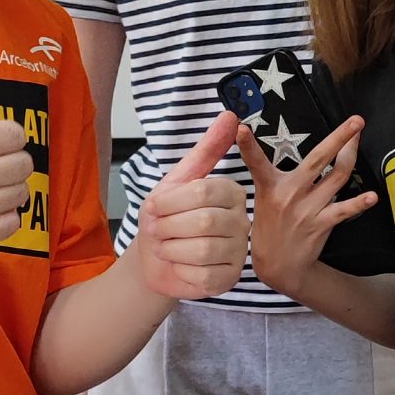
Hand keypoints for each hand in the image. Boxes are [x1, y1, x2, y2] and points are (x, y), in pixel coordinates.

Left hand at [132, 109, 248, 300]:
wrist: (152, 258)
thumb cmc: (165, 217)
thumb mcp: (178, 181)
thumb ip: (205, 150)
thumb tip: (230, 115)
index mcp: (232, 193)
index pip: (203, 191)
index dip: (169, 202)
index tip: (155, 208)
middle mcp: (242, 221)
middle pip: (203, 221)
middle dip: (168, 227)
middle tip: (158, 230)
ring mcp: (238, 252)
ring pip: (203, 250)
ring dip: (172, 248)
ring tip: (166, 246)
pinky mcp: (229, 279)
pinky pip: (203, 274)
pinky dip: (179, 269)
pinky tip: (178, 265)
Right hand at [237, 114, 378, 298]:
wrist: (278, 266)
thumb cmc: (272, 225)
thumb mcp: (263, 198)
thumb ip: (278, 175)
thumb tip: (299, 152)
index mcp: (269, 187)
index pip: (256, 163)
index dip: (248, 146)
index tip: (241, 129)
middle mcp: (289, 195)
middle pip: (318, 159)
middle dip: (339, 137)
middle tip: (356, 120)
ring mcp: (307, 210)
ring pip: (337, 176)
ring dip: (352, 155)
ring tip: (359, 137)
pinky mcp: (321, 224)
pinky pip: (344, 210)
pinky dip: (360, 203)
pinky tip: (373, 197)